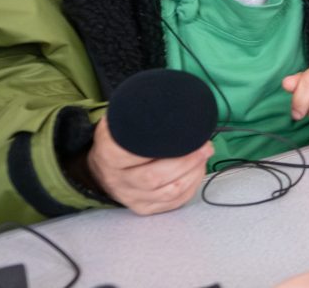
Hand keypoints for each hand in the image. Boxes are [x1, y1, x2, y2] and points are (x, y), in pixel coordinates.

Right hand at [87, 116, 212, 215]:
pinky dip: (191, 187)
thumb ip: (139, 113)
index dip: (160, 147)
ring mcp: (130, 196)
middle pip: (153, 177)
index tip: (183, 135)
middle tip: (205, 146)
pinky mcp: (143, 207)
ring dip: (193, 173)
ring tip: (204, 156)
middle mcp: (117, 179)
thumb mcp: (121, 121)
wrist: (102, 168)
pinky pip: (172, 203)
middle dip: (186, 161)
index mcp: (109, 155)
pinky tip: (198, 172)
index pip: (131, 153)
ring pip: (167, 192)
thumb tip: (172, 101)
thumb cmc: (119, 139)